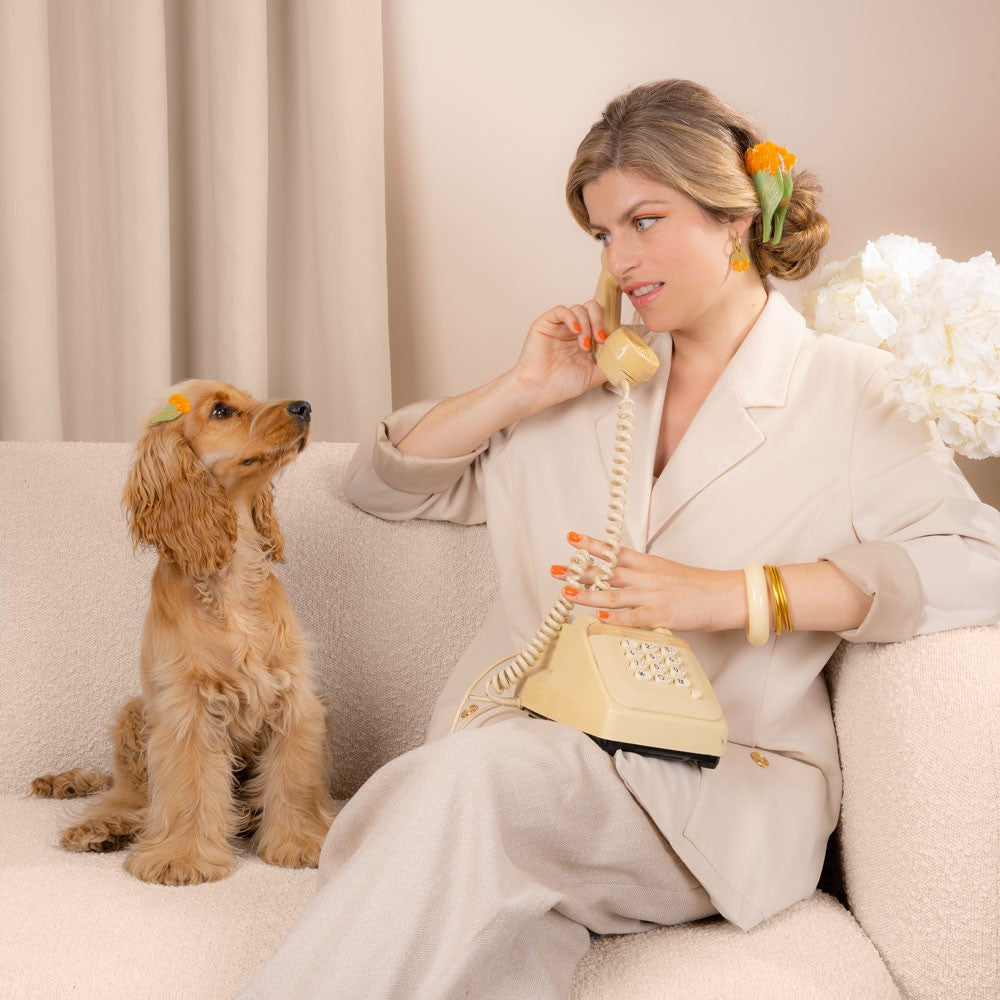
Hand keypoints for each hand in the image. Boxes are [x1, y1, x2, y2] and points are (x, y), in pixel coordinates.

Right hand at [508, 300, 610, 412]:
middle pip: (592, 309)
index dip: (608, 327)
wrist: (539, 389)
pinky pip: (561, 310)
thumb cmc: (560, 384)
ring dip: (586, 325)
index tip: (609, 341)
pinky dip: (571, 317)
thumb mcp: (593, 376)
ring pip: (579, 308)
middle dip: (599, 321)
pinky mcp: (546, 323)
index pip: (601, 320)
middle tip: (600, 339)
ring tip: (584, 345)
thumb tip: (627, 362)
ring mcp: (560, 326)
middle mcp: (573, 331)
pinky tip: (574, 331)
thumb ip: (609, 366)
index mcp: (585, 340)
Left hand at [552, 532, 745, 632]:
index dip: (592, 545)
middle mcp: (647, 577)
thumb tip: (618, 578)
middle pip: (607, 572)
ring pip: (614, 595)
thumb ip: (642, 574)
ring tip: (567, 592)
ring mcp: (652, 596)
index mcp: (648, 564)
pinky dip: (614, 618)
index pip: (615, 552)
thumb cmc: (698, 586)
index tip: (572, 539)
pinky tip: (598, 617)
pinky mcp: (660, 615)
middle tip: (556, 569)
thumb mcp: (667, 572)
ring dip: (588, 594)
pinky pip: (632, 618)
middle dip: (579, 571)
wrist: (725, 596)